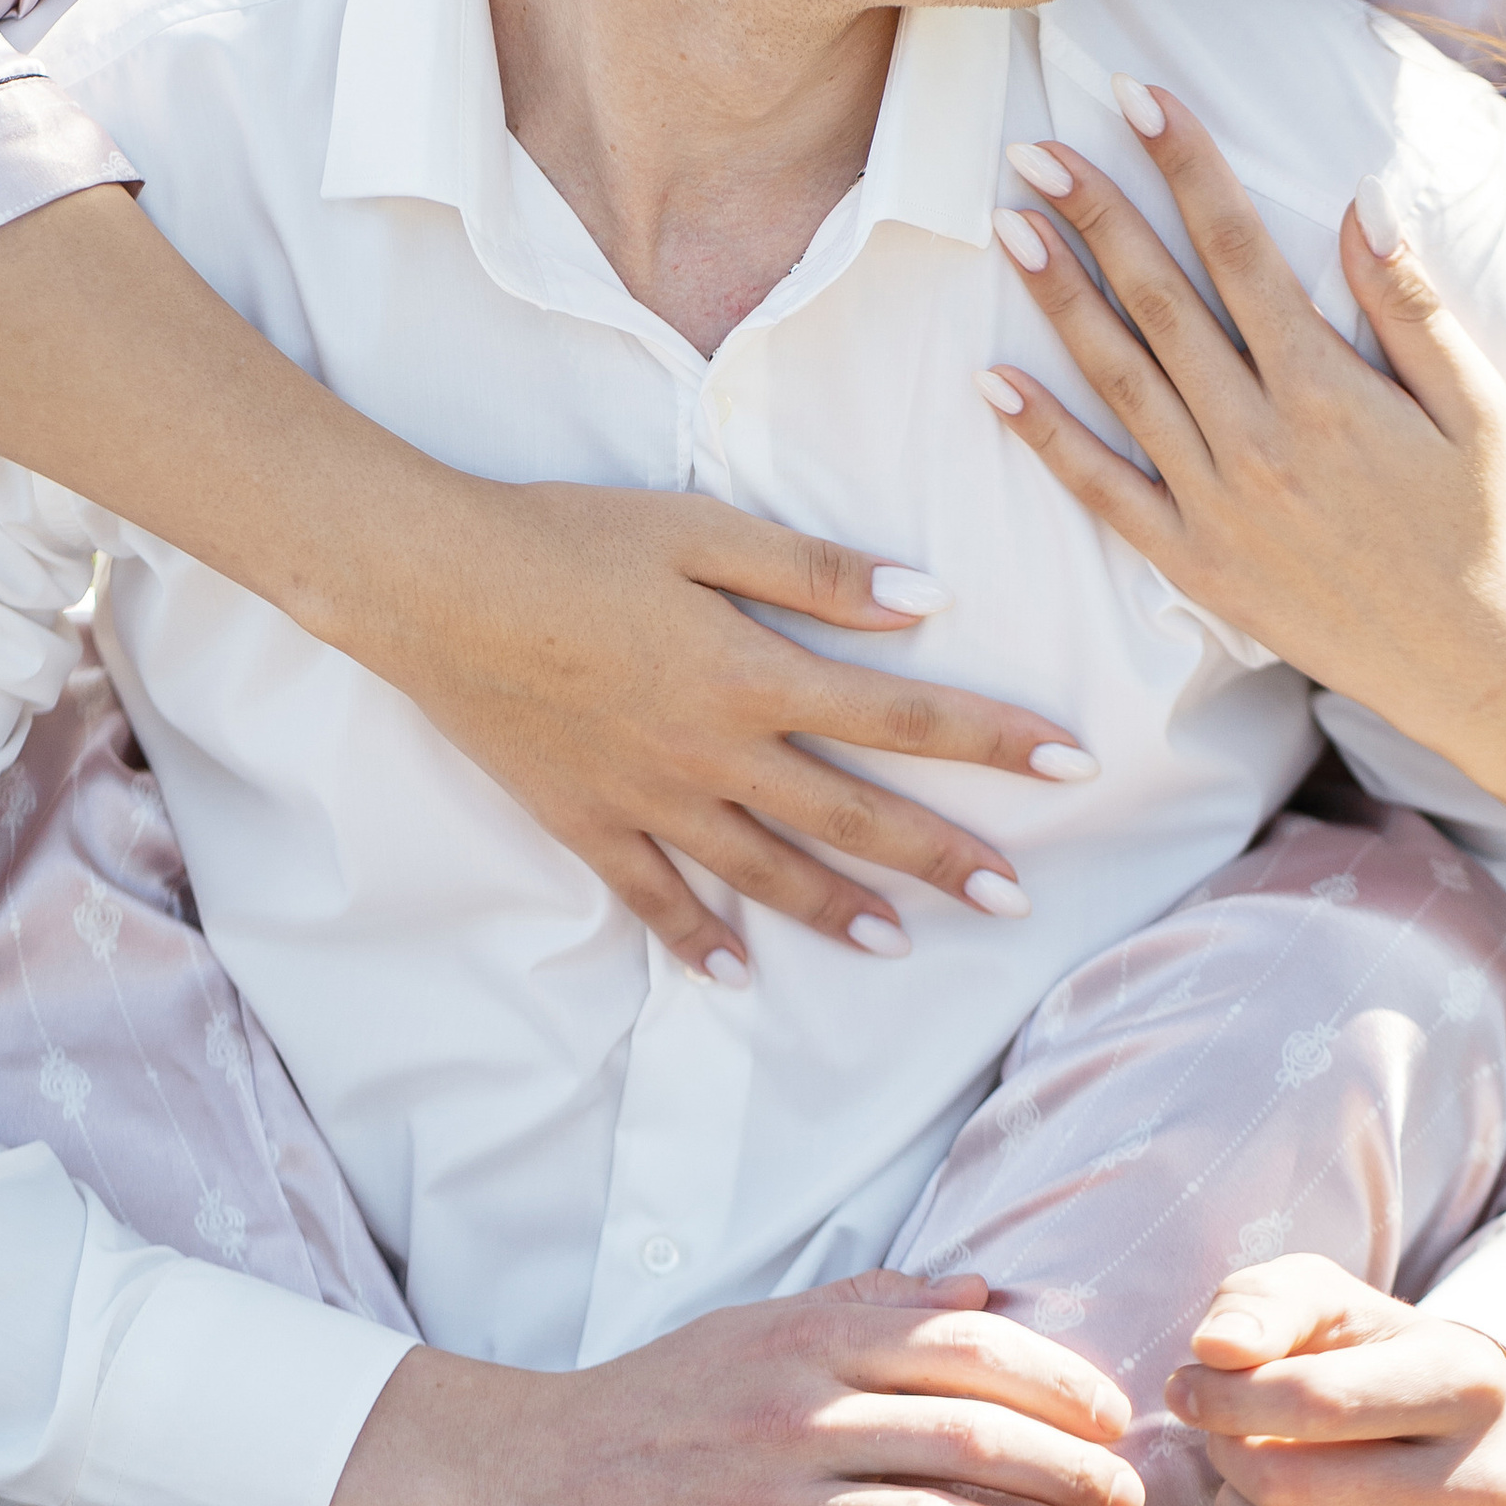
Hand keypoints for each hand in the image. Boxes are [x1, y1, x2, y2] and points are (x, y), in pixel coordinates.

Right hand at [0, 189, 1093, 983]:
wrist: (431, 586)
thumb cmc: (569, 536)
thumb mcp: (702, 529)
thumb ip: (817, 573)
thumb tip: (928, 604)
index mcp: (753, 674)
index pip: (902, 716)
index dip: (994, 740)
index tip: (1073, 764)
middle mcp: (714, 755)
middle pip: (853, 817)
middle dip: (944, 859)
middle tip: (1017, 900)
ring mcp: (648, 800)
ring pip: (765, 874)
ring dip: (842, 911)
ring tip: (904, 943)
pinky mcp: (585, 822)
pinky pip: (654, 898)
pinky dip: (699, 941)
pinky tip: (738, 976)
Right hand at [324, 1272, 1146, 1505]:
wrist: (521, 1476)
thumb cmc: (652, 1400)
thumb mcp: (754, 1326)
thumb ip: (871, 1303)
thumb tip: (981, 1285)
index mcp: (805, 1342)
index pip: (966, 1347)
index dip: (1058, 1381)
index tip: (1113, 1415)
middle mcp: (795, 1417)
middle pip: (972, 1436)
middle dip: (1071, 1470)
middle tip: (1128, 1502)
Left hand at [981, 90, 1505, 754]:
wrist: (1469, 659)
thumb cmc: (1480, 519)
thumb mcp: (1474, 402)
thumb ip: (1411, 303)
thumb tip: (1361, 201)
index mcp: (1326, 385)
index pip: (1238, 246)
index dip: (1185, 164)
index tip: (1136, 98)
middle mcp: (1258, 436)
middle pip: (1159, 301)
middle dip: (1096, 214)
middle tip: (1035, 148)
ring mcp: (1216, 502)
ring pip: (1119, 379)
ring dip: (1059, 298)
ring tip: (1009, 226)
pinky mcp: (1191, 562)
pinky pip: (1101, 489)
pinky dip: (1045, 435)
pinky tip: (994, 380)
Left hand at [1164, 1253, 1505, 1505]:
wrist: (1447, 1443)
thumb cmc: (1365, 1356)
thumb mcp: (1322, 1300)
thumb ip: (1263, 1303)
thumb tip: (1215, 1348)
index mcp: (1471, 1384)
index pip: (1314, 1400)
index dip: (1224, 1395)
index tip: (1187, 1387)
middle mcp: (1488, 1487)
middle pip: (1290, 1488)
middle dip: (1229, 1455)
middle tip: (1226, 1436)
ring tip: (1252, 1480)